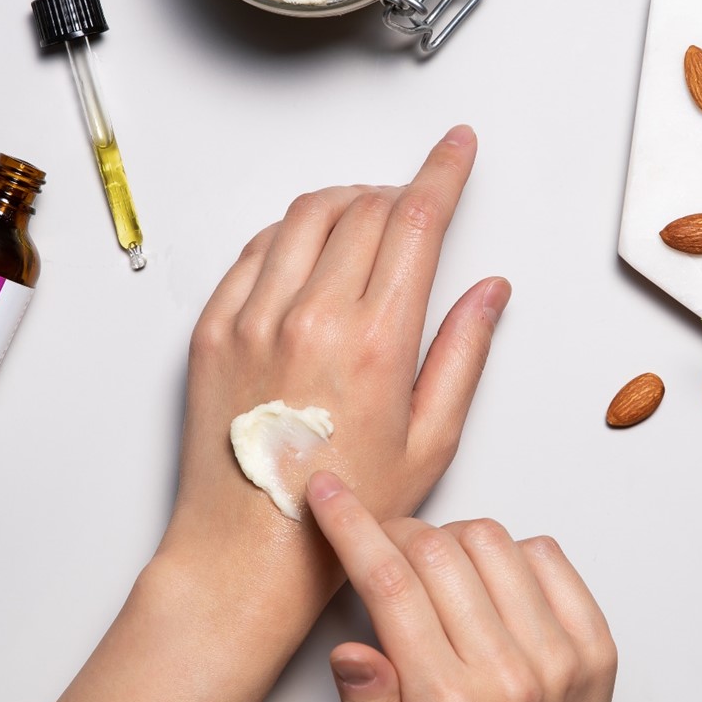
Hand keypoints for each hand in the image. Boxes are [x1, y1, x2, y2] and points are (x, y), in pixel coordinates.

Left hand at [159, 125, 507, 608]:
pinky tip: (308, 254)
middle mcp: (310, 317)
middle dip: (401, 189)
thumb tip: (488, 292)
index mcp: (374, 342)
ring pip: (305, 214)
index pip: (416, 220)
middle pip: (364, 207)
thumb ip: (462, 353)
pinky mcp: (213, 329)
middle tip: (419, 201)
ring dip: (345, 201)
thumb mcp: (429, 442)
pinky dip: (289, 234)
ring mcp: (253, 318)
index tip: (457, 147)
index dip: (443, 172)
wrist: (244, 554)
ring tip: (366, 220)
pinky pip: (255, 249)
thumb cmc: (339, 512)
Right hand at [307, 471, 649, 701]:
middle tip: (379, 549)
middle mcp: (511, 672)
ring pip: (496, 542)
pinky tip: (489, 587)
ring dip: (453, 540)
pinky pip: (549, 557)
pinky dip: (510, 553)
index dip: (353, 526)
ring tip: (435, 578)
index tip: (329, 490)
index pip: (392, 584)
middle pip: (442, 551)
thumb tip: (349, 647)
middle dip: (396, 532)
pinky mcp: (595, 648)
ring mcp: (562, 656)